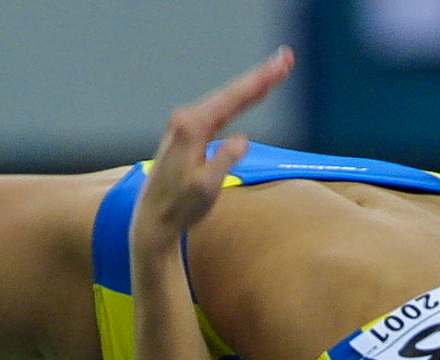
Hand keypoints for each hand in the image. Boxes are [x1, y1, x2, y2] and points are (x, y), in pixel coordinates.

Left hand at [130, 47, 293, 253]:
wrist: (153, 220)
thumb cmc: (180, 208)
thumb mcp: (205, 189)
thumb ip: (223, 161)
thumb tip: (243, 140)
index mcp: (191, 128)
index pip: (232, 98)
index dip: (260, 80)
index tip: (281, 65)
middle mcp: (185, 120)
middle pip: (230, 92)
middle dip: (260, 75)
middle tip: (286, 59)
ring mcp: (183, 125)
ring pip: (224, 99)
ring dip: (251, 85)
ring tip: (276, 71)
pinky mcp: (186, 133)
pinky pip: (218, 110)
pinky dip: (237, 100)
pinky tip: (250, 94)